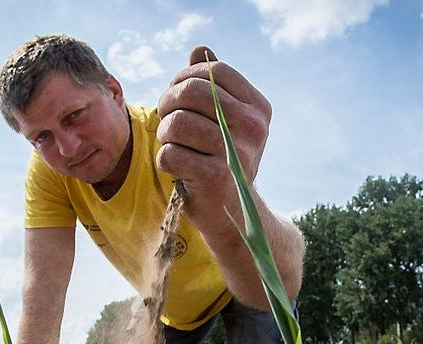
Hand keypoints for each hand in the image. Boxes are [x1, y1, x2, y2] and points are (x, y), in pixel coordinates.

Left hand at [156, 46, 271, 202]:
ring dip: (164, 135)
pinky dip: (165, 160)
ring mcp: (236, 152)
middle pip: (191, 91)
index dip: (185, 77)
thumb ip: (212, 85)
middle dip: (167, 103)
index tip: (174, 96)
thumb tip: (200, 50)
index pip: (214, 70)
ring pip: (176, 123)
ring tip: (173, 146)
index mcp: (258, 108)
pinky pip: (170, 153)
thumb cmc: (222, 161)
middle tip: (165, 121)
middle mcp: (253, 127)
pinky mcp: (216, 177)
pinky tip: (177, 168)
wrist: (234, 214)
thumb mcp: (224, 121)